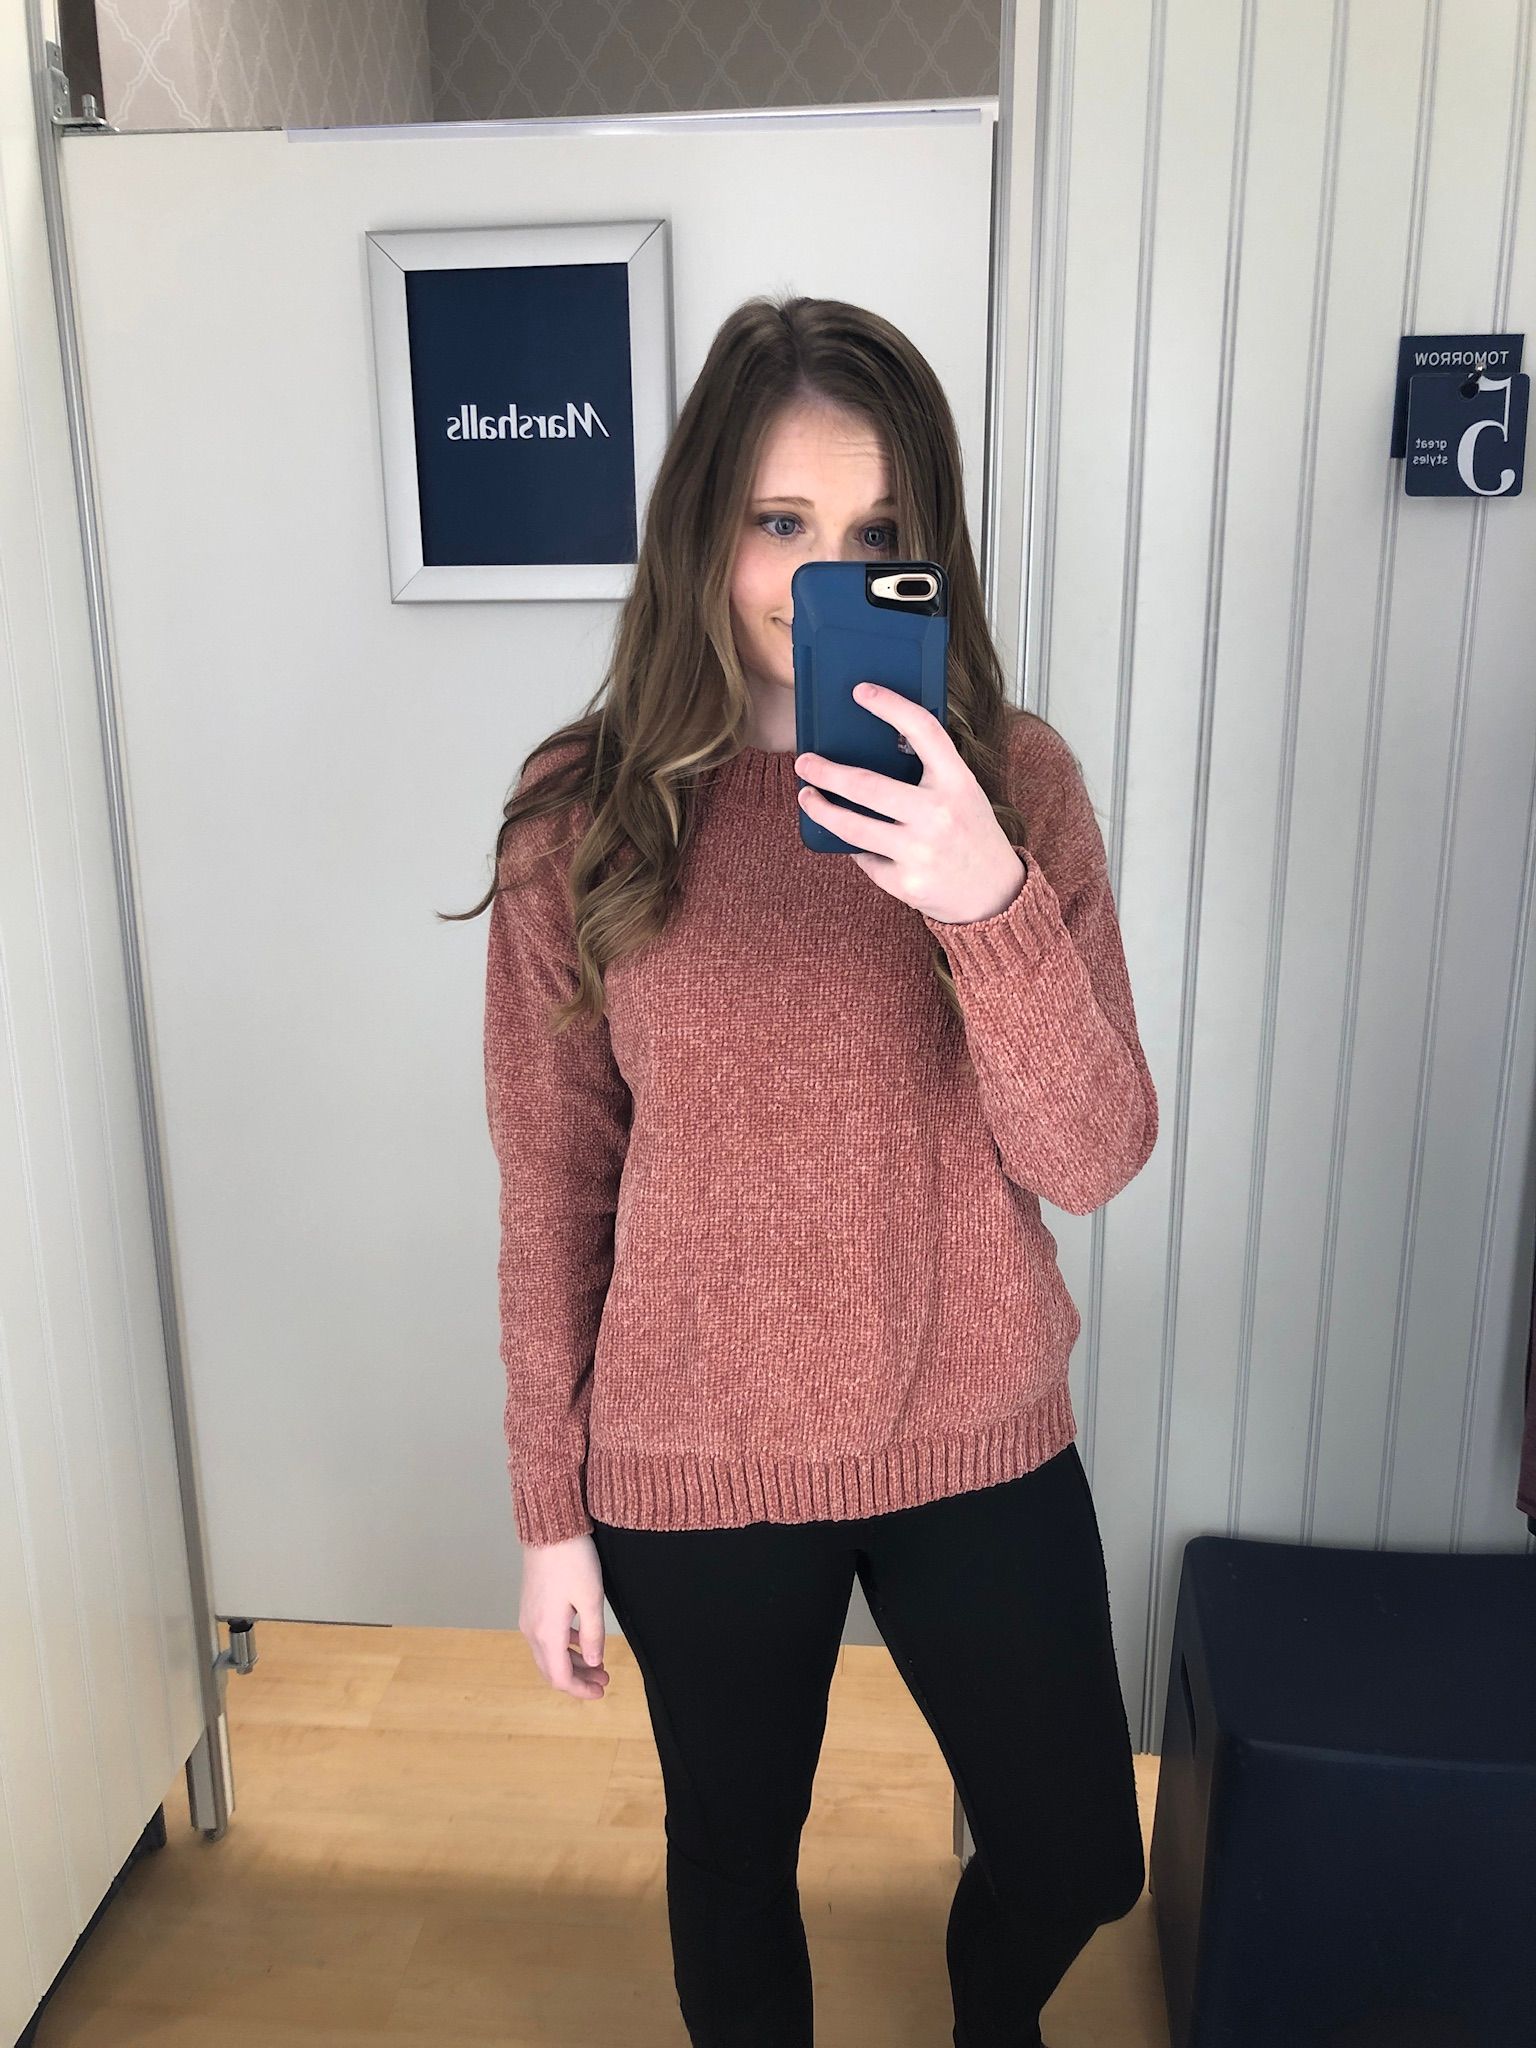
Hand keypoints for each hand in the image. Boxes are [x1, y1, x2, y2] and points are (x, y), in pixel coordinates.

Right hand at [518, 1532, 609, 1699]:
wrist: (549, 1528)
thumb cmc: (572, 1560)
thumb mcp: (591, 1599)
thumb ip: (593, 1635)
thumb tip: (594, 1663)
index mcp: (547, 1633)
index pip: (560, 1677)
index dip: (580, 1690)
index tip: (601, 1692)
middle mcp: (532, 1630)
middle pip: (551, 1670)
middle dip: (577, 1679)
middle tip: (604, 1679)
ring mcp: (528, 1618)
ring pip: (547, 1654)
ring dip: (571, 1663)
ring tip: (597, 1663)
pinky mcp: (530, 1606)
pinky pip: (544, 1638)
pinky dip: (563, 1647)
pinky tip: (580, 1640)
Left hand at [794, 682, 1025, 923]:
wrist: (995, 894)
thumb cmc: (971, 834)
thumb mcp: (963, 794)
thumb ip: (931, 772)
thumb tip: (872, 748)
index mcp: (957, 782)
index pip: (924, 732)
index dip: (891, 706)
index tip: (861, 691)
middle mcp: (939, 814)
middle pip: (866, 785)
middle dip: (826, 772)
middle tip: (804, 763)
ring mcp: (921, 851)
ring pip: (852, 826)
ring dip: (821, 809)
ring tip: (807, 797)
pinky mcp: (907, 882)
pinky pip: (866, 858)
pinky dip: (859, 849)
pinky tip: (860, 844)